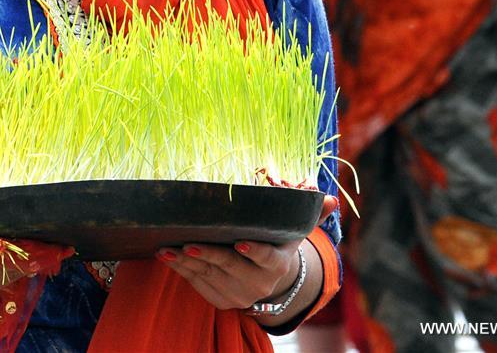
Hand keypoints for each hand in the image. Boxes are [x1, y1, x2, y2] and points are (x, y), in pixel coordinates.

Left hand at [156, 195, 337, 310]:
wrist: (272, 285)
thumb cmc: (279, 246)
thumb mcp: (295, 232)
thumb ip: (311, 214)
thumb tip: (330, 199)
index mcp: (277, 264)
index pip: (266, 258)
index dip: (255, 252)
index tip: (241, 243)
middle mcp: (257, 283)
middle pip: (230, 267)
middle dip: (210, 256)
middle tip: (191, 243)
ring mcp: (236, 293)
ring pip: (209, 275)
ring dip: (187, 262)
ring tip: (168, 248)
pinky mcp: (218, 298)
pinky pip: (197, 283)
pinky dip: (181, 270)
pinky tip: (166, 256)